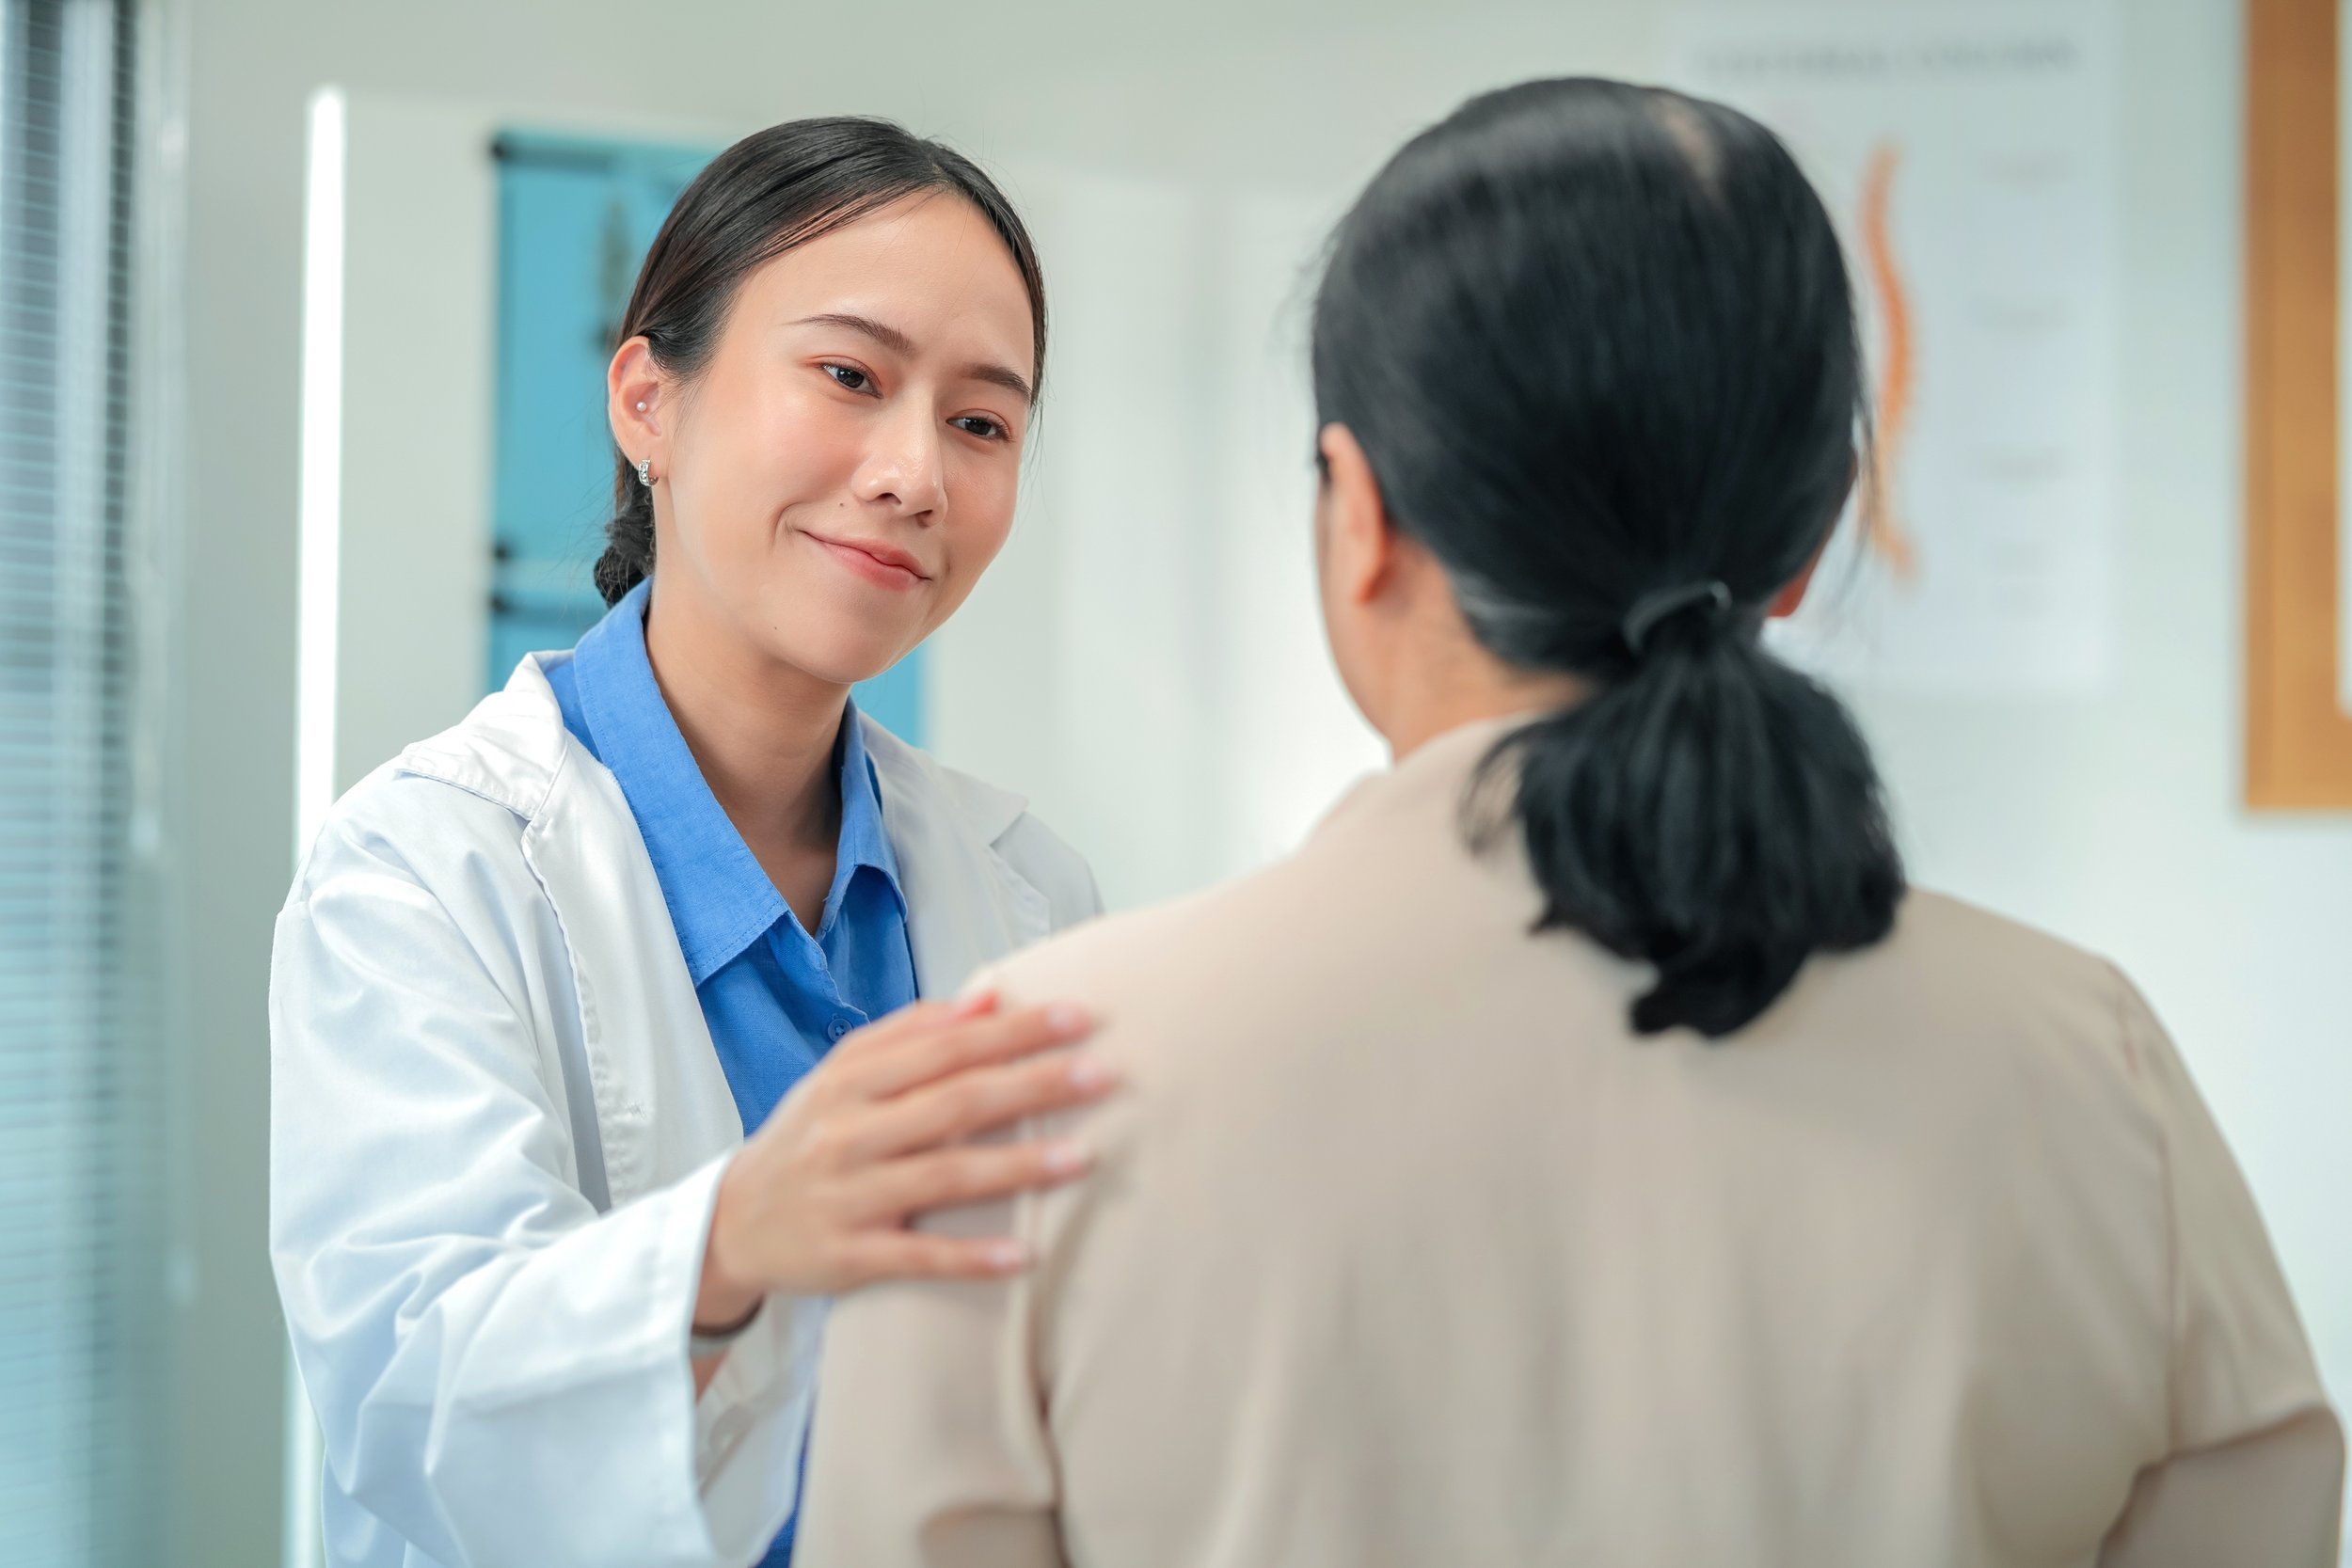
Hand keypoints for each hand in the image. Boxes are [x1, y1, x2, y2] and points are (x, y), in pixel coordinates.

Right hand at [695, 993, 1111, 1321]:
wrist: (729, 1223)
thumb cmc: (807, 1138)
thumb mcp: (842, 1075)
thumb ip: (912, 1033)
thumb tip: (989, 997)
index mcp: (851, 1080)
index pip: (946, 1045)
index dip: (1013, 1030)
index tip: (1078, 1016)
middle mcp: (847, 1132)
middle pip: (954, 1102)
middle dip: (1032, 1085)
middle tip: (1103, 1074)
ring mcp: (848, 1196)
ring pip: (944, 1176)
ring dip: (1017, 1168)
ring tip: (1084, 1158)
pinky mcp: (848, 1256)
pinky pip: (918, 1256)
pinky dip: (971, 1257)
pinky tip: (1024, 1255)